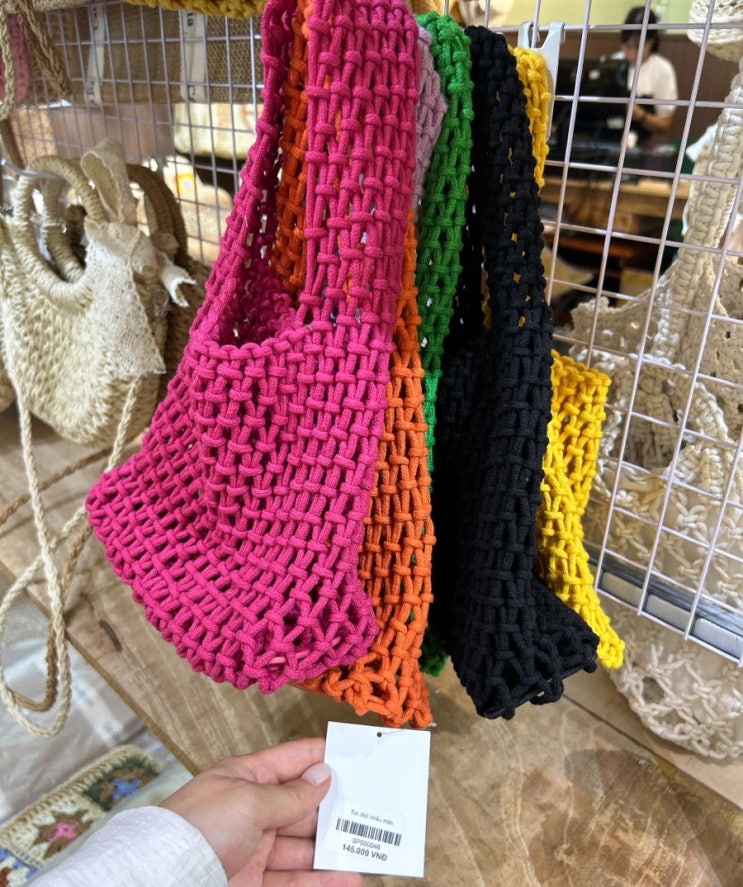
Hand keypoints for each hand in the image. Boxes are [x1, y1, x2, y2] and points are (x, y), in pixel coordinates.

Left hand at [160, 737, 362, 886]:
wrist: (157, 882)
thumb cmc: (196, 829)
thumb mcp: (248, 801)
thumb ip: (290, 794)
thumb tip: (323, 774)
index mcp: (246, 778)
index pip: (293, 761)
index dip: (325, 757)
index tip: (360, 758)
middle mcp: (251, 812)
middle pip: (302, 807)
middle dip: (335, 809)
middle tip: (373, 811)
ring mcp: (252, 851)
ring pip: (302, 849)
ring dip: (333, 852)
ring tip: (366, 853)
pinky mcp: (251, 884)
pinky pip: (294, 881)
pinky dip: (321, 882)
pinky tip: (347, 880)